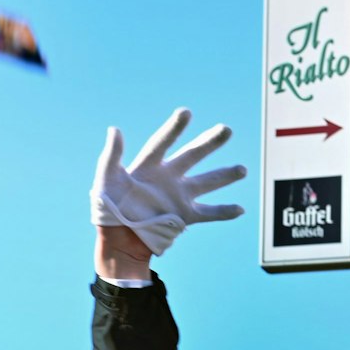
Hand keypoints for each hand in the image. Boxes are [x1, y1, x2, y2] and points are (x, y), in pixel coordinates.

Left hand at [90, 108, 245, 256]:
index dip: (173, 128)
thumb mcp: (106, 179)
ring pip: (206, 182)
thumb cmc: (107, 205)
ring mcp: (178, 196)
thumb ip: (111, 156)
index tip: (186, 112)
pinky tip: (240, 209)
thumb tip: (114, 130)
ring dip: (224, 176)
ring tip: (243, 169)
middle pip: (192, 155)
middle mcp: (168, 177)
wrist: (116, 237)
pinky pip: (207, 213)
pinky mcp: (183, 216)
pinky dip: (223, 212)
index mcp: (148, 165)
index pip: (162, 142)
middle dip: (209, 143)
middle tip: (226, 130)